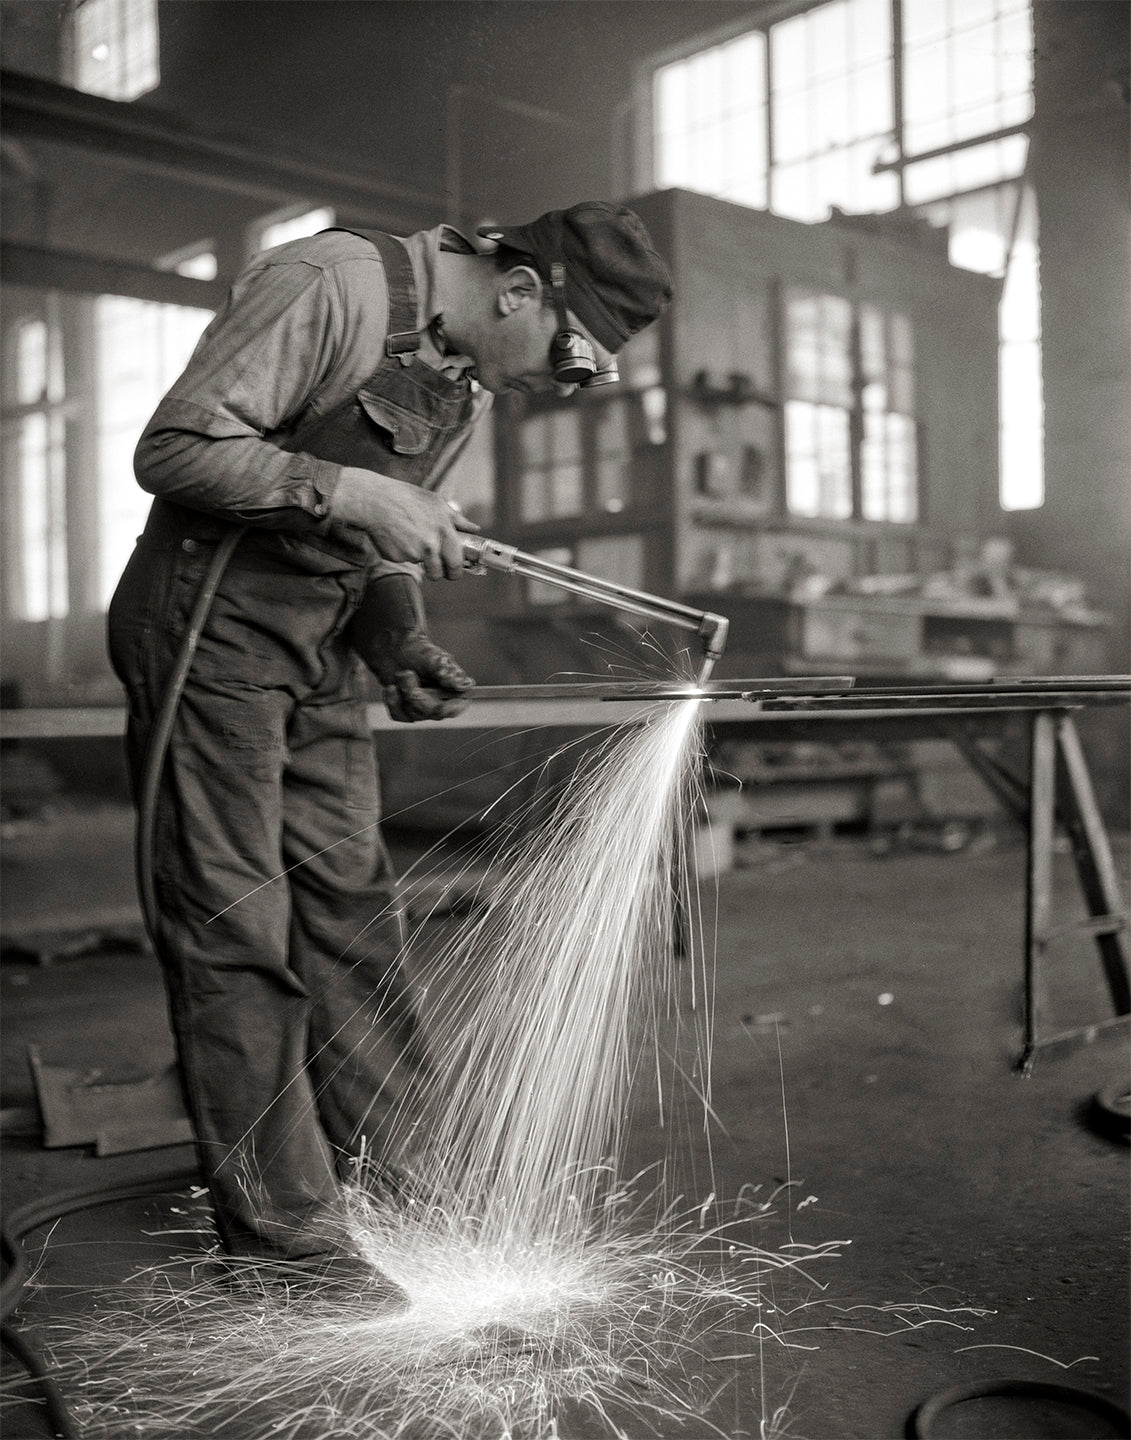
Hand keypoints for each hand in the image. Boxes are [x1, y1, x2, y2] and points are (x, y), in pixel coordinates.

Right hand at [331, 469, 479, 580]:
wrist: (375, 500)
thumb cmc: (407, 498)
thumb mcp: (436, 503)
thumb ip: (457, 519)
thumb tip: (475, 529)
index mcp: (444, 530)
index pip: (457, 561)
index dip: (457, 569)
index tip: (455, 570)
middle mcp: (430, 545)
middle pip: (439, 573)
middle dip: (439, 573)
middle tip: (436, 568)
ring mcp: (413, 553)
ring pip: (420, 565)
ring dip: (418, 559)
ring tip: (410, 539)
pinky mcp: (398, 557)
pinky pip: (404, 560)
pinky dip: (401, 552)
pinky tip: (397, 537)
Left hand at [348, 573, 474, 722]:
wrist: (392, 648)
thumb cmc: (417, 650)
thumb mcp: (433, 657)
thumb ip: (447, 671)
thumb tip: (464, 684)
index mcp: (452, 688)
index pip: (457, 706)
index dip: (451, 709)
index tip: (441, 705)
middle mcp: (439, 700)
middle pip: (434, 713)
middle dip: (418, 696)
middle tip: (407, 675)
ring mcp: (422, 707)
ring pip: (414, 714)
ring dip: (404, 693)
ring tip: (400, 674)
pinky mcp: (405, 710)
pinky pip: (399, 714)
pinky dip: (393, 701)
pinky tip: (391, 688)